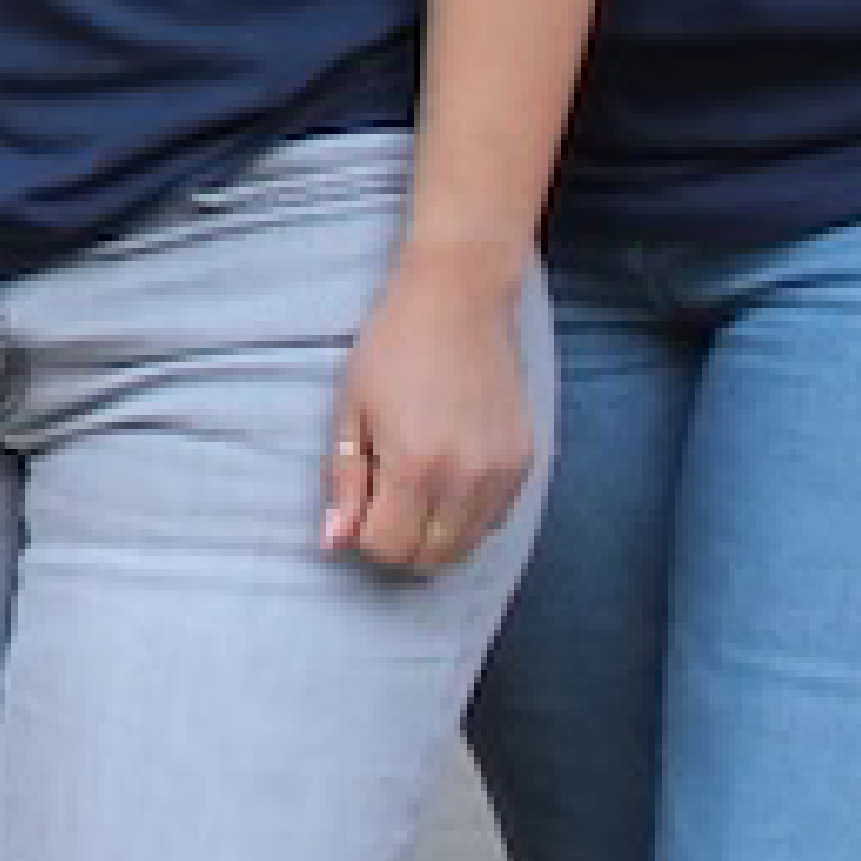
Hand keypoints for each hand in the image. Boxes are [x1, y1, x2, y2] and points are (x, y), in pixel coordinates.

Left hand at [320, 250, 542, 572]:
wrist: (459, 301)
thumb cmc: (393, 347)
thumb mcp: (351, 409)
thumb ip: (345, 481)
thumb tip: (335, 540)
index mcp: (414, 465)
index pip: (389, 548)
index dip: (365, 537)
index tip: (360, 506)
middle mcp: (465, 480)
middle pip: (431, 559)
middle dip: (401, 545)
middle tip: (386, 502)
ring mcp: (502, 474)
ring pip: (467, 545)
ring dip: (436, 535)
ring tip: (418, 486)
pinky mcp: (525, 462)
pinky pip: (495, 518)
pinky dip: (468, 515)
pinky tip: (450, 476)